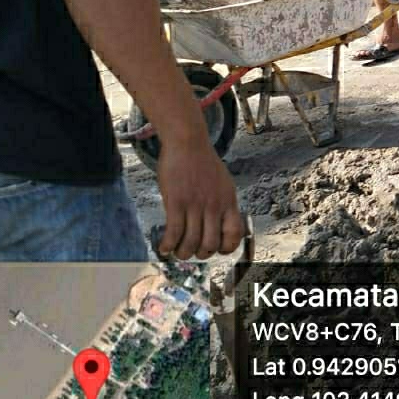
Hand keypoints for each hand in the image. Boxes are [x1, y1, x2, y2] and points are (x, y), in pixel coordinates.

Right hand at [156, 139, 244, 259]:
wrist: (187, 143)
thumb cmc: (203, 163)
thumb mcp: (223, 183)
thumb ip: (222, 203)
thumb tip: (220, 223)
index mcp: (228, 201)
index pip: (235, 233)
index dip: (227, 247)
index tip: (218, 250)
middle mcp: (214, 206)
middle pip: (211, 243)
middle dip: (201, 254)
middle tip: (193, 252)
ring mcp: (195, 205)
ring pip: (191, 242)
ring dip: (183, 253)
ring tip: (177, 252)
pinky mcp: (176, 202)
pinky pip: (174, 232)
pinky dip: (168, 245)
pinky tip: (163, 248)